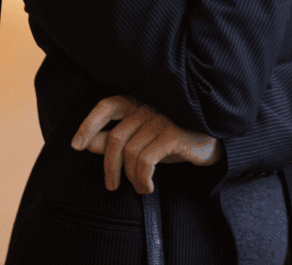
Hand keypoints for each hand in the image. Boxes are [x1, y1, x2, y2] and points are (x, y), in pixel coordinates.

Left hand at [71, 95, 222, 194]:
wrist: (214, 143)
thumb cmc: (175, 140)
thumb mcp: (144, 140)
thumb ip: (117, 139)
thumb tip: (87, 143)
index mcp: (139, 104)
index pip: (107, 105)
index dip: (89, 124)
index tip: (76, 146)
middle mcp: (149, 107)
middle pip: (115, 139)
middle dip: (109, 168)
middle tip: (112, 186)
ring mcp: (163, 119)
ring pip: (130, 153)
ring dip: (131, 178)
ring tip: (141, 188)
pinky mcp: (174, 134)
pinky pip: (146, 161)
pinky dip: (142, 179)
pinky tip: (148, 186)